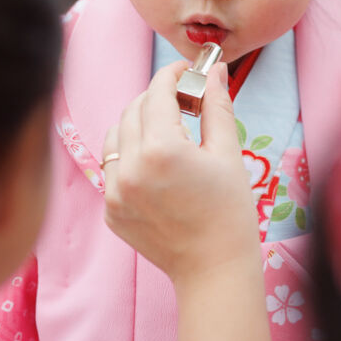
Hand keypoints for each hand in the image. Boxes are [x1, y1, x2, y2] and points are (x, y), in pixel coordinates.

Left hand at [102, 60, 276, 340]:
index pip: (158, 92)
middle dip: (158, 97)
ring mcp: (115, 191)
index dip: (173, 74)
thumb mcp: (227, 153)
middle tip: (185, 100)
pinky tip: (157, 163)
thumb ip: (216, 105)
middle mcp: (130, 167)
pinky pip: (113, 167)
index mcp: (161, 149)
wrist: (214, 270)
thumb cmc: (230, 211)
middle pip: (135, 109)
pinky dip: (130, 155)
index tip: (187, 70)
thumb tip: (214, 70)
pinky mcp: (110, 211)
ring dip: (138, 123)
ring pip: (116, 135)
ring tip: (167, 129)